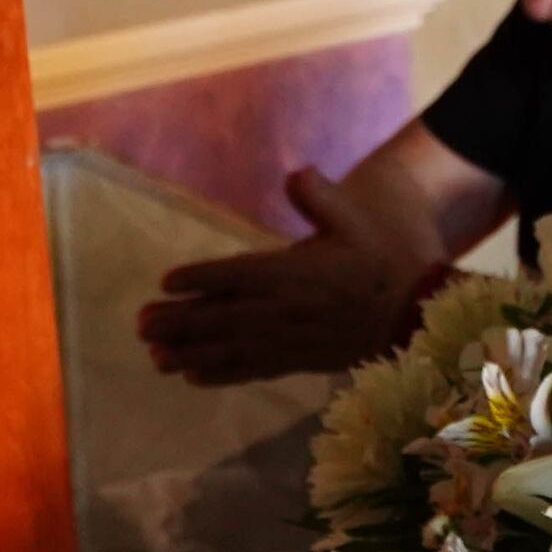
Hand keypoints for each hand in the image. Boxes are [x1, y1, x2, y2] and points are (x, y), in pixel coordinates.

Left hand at [138, 167, 399, 384]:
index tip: (166, 282)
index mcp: (293, 272)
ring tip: (154, 357)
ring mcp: (288, 340)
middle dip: (179, 321)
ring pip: (229, 349)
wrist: (410, 311)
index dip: (200, 278)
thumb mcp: (354, 220)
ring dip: (189, 353)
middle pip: (222, 317)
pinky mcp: (296, 361)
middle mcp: (284, 310)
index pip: (237, 274)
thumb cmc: (378, 259)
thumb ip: (321, 198)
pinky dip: (220, 375)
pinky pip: (251, 371)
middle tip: (141, 324)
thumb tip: (296, 174)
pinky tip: (192, 378)